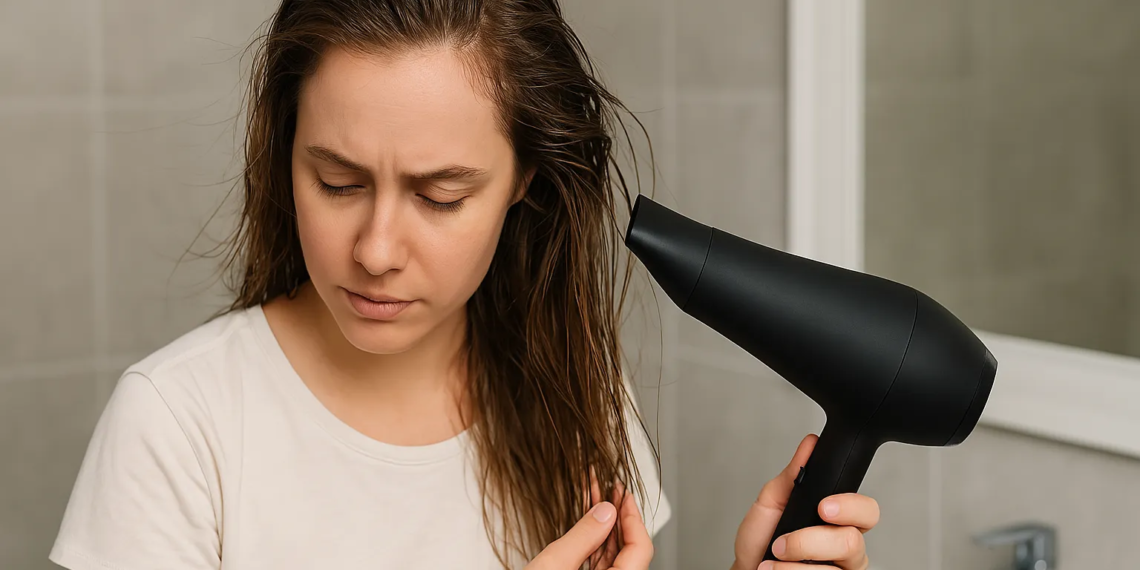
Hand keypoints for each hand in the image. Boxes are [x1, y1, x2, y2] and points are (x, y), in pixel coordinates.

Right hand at [525, 479, 652, 569]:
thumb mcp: (554, 565)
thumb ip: (584, 537)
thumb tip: (606, 512)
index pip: (639, 549)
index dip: (633, 517)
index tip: (622, 493)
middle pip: (626, 551)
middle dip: (616, 515)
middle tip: (610, 487)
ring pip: (611, 555)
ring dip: (603, 524)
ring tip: (595, 494)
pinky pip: (596, 562)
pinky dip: (592, 539)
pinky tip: (586, 518)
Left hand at [731, 434, 880, 569]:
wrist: (747, 569)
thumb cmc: (762, 539)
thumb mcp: (772, 501)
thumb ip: (792, 475)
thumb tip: (810, 444)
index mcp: (839, 519)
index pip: (867, 510)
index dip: (851, 506)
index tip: (822, 506)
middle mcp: (846, 546)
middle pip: (854, 541)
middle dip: (813, 540)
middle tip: (784, 542)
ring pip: (833, 567)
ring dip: (793, 561)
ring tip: (772, 557)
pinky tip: (776, 569)